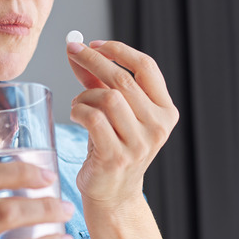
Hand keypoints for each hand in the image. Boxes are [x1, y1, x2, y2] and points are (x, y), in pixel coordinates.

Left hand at [66, 40, 178, 209]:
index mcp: (165, 111)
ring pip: (107, 98)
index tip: (94, 43)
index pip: (147, 67)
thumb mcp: (113, 112)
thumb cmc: (112, 147)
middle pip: (123, 79)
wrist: (113, 194)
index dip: (119, 50)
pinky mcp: (116, 157)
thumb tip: (76, 48)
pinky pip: (93, 119)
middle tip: (73, 51)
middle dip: (93, 60)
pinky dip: (79, 111)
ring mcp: (139, 144)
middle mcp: (158, 126)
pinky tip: (76, 115)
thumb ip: (98, 80)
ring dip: (85, 94)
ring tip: (78, 103)